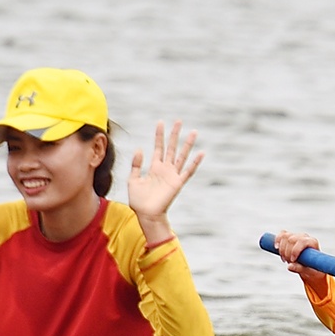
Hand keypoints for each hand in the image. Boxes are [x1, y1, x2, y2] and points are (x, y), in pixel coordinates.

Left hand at [128, 121, 204, 241]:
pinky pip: (188, 171)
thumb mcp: (133, 180)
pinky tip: (201, 153)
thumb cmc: (138, 200)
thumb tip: (140, 149)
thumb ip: (136, 164)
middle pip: (171, 148)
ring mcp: (172, 175)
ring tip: (193, 132)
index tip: (161, 122)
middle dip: (175, 134)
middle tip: (179, 121)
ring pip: (181, 156)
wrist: (146, 214)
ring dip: (187, 144)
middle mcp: (165, 169)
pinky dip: (195, 162)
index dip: (159, 135)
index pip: (158, 147)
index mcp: (154, 167)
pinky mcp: (178, 183)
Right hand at [275, 230, 328, 296]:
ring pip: (285, 236)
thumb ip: (300, 268)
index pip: (302, 241)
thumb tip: (289, 266)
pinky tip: (276, 248)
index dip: (295, 250)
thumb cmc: (311, 269)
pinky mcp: (290, 236)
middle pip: (291, 239)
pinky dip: (277, 240)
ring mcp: (297, 236)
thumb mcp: (307, 271)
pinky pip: (282, 234)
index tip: (292, 261)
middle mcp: (304, 237)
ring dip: (282, 249)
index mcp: (312, 242)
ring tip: (285, 259)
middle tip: (288, 262)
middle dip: (287, 252)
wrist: (310, 266)